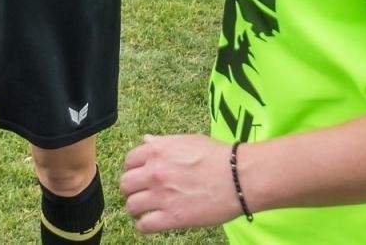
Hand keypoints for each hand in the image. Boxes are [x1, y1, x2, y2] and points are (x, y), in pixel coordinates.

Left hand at [120, 134, 241, 233]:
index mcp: (158, 150)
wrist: (240, 177)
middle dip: (131, 189)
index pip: (129, 160)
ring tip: (146, 210)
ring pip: (131, 206)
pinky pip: (144, 225)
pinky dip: (144, 225)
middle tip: (141, 193)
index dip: (133, 169)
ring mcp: (162, 195)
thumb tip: (146, 141)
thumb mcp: (188, 140)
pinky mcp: (172, 217)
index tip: (139, 175)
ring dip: (136, 208)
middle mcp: (154, 172)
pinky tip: (152, 222)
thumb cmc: (218, 156)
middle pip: (125, 184)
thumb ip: (163, 142)